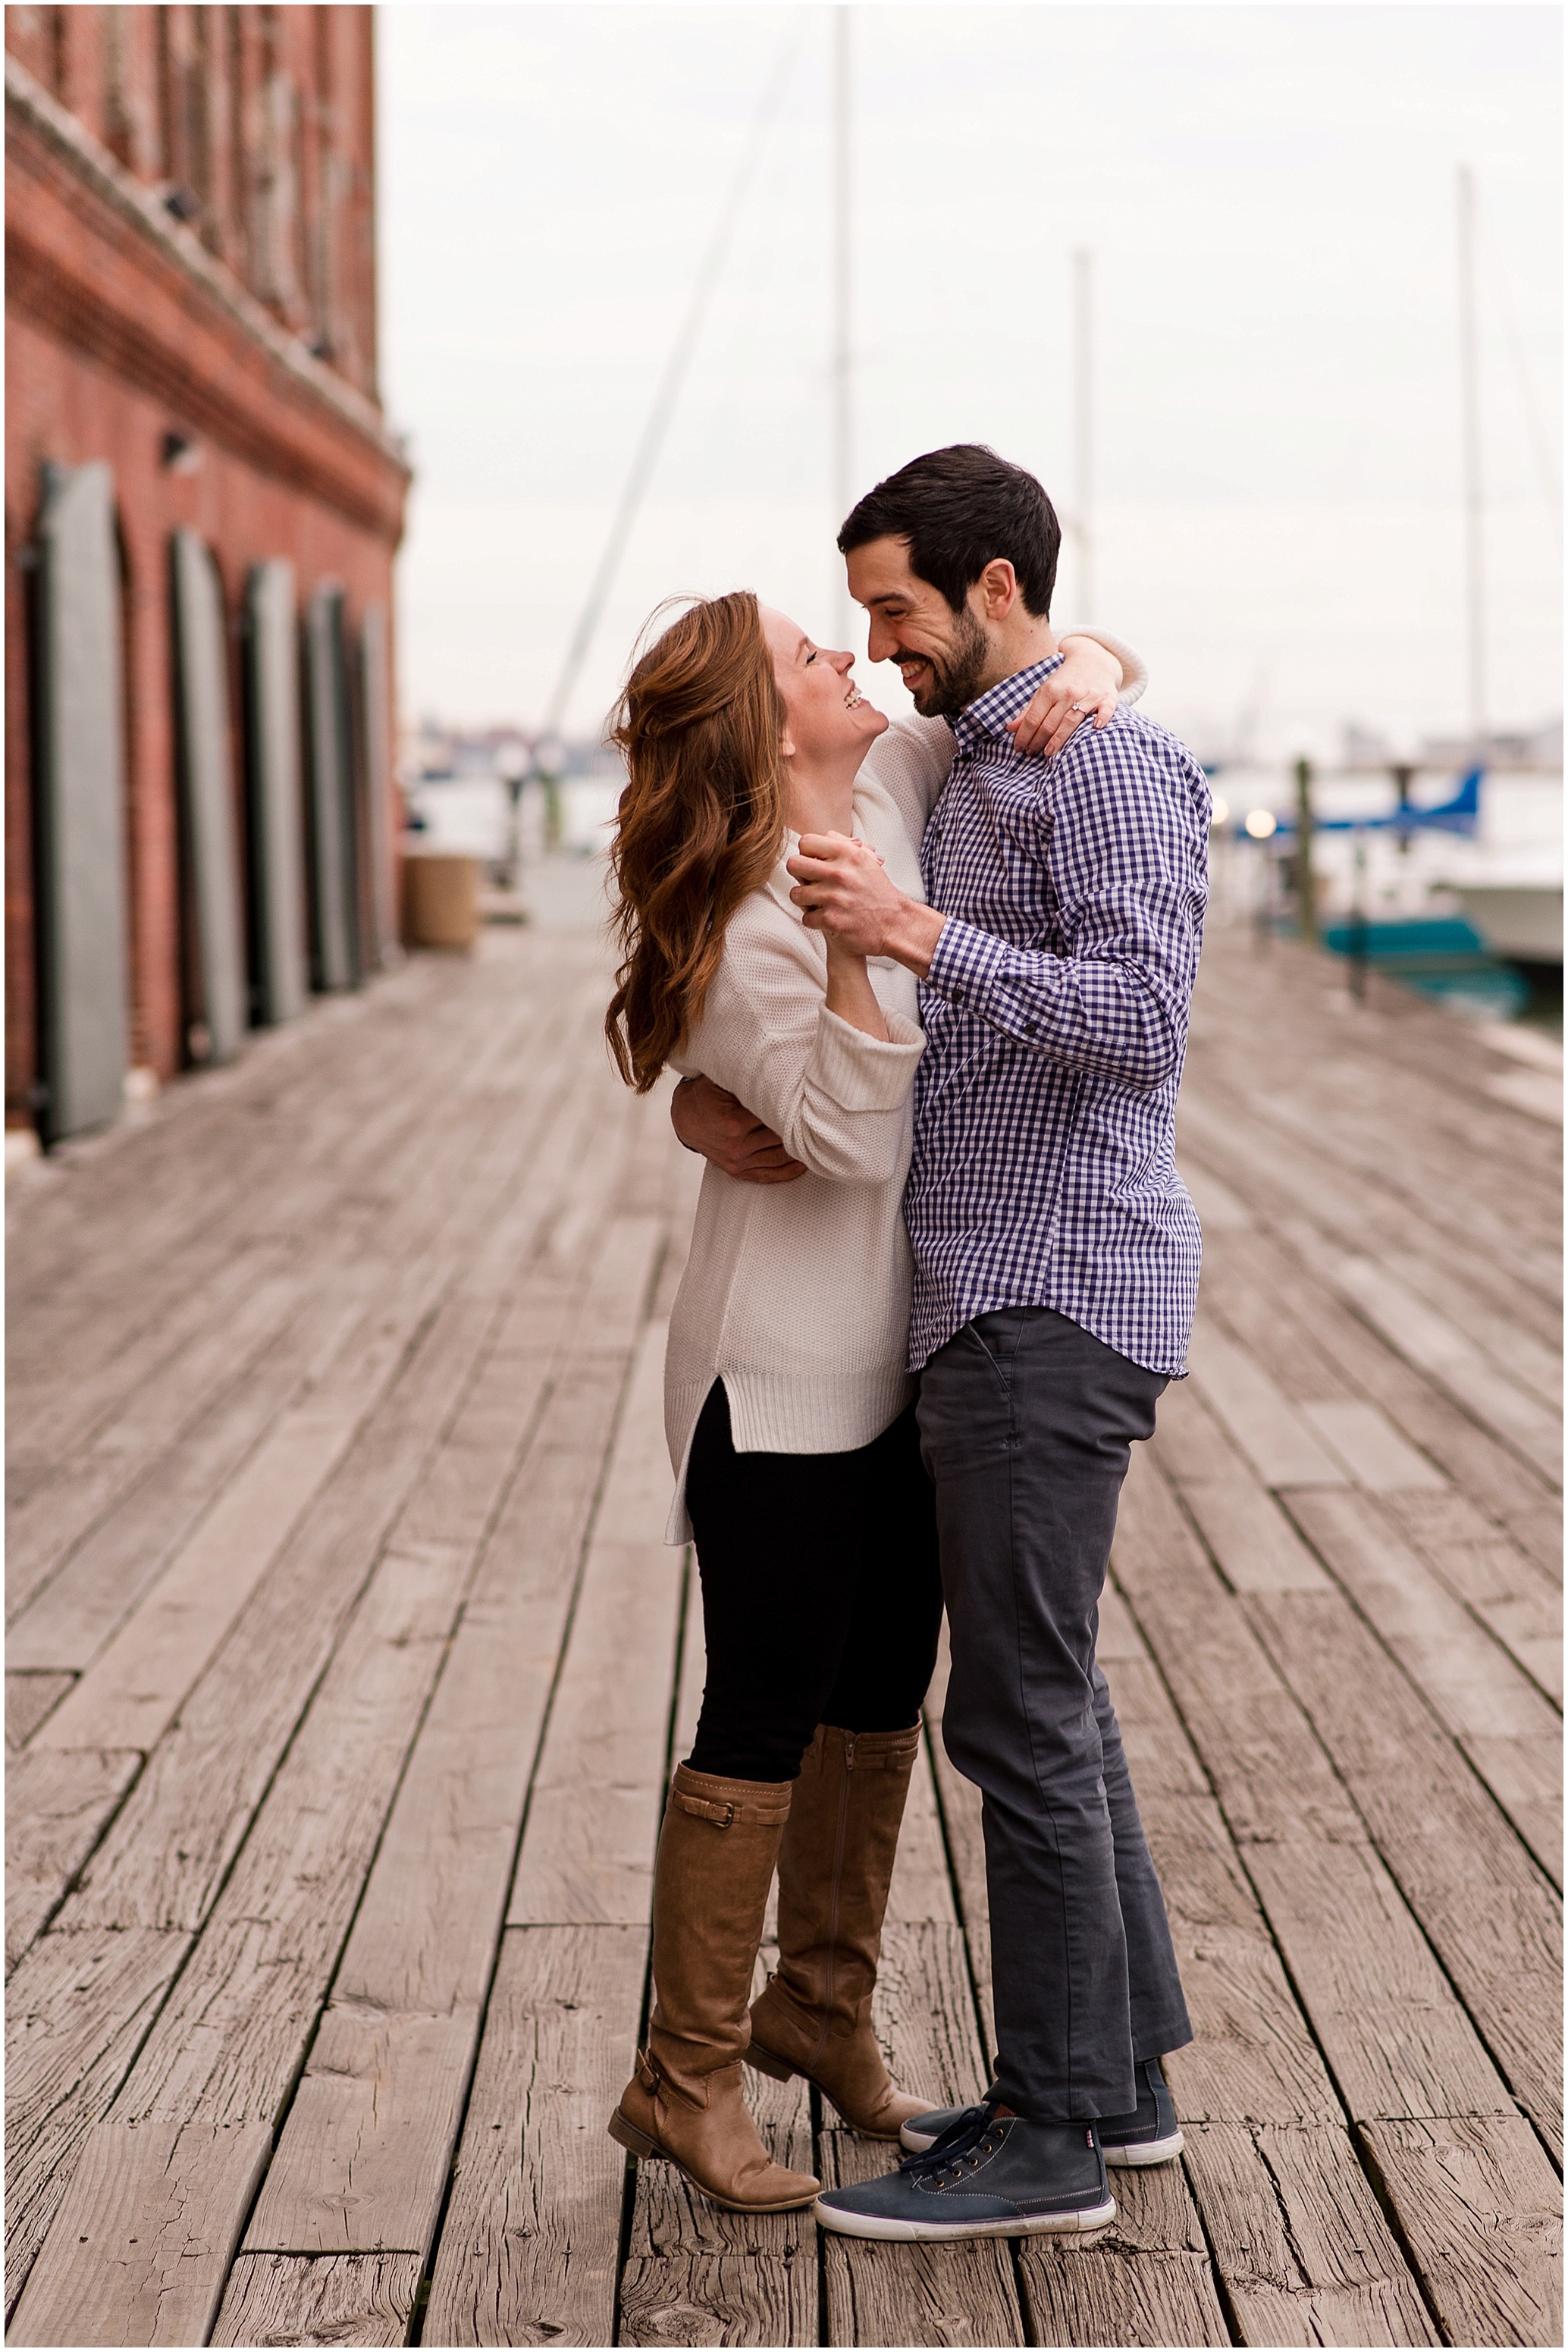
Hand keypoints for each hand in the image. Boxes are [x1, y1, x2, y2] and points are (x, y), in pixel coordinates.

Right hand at [671, 1073, 805, 1183]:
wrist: (686, 1118)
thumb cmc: (708, 1093)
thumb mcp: (723, 1079)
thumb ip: (746, 1074)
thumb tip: (778, 1061)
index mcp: (734, 1122)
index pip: (775, 1115)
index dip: (794, 1107)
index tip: (810, 1101)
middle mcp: (736, 1146)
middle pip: (781, 1137)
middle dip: (799, 1127)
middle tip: (820, 1117)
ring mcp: (738, 1162)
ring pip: (780, 1157)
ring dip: (800, 1149)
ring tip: (818, 1138)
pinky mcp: (738, 1172)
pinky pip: (769, 1175)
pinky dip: (789, 1170)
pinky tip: (804, 1163)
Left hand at [788, 831, 946, 977]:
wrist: (895, 923)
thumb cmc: (878, 892)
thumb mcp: (866, 861)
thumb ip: (844, 844)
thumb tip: (824, 836)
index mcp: (848, 853)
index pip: (806, 842)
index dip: (806, 854)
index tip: (814, 864)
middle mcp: (840, 873)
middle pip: (794, 864)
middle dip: (799, 875)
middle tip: (809, 883)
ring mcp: (834, 897)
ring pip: (796, 894)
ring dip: (805, 901)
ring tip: (819, 903)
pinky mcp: (831, 920)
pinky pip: (806, 917)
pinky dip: (815, 921)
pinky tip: (827, 919)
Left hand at [1006, 635, 1121, 756]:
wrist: (1093, 660)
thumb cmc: (1065, 682)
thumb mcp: (1045, 691)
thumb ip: (1028, 711)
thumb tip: (1009, 728)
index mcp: (1049, 690)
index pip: (1033, 718)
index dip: (1024, 735)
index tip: (1018, 748)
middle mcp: (1068, 692)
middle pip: (1049, 723)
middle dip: (1037, 741)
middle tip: (1030, 753)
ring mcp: (1088, 695)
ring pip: (1070, 721)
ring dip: (1058, 739)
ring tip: (1047, 753)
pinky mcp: (1107, 697)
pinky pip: (1105, 710)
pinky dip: (1101, 718)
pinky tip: (1095, 728)